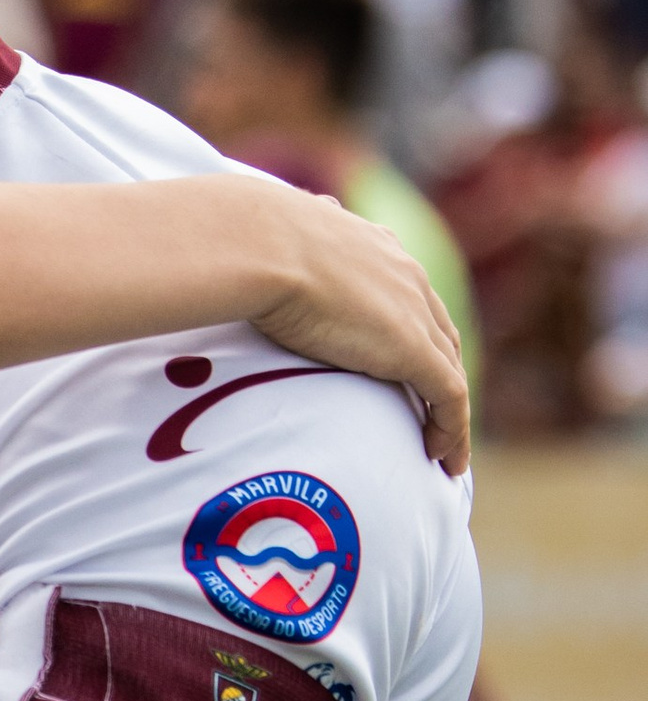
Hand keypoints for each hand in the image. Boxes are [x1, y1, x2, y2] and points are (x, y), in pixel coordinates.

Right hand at [242, 194, 470, 471]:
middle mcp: (405, 275)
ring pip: (450, 369)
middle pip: (440, 331)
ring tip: (445, 450)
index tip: (405, 363)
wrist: (261, 245)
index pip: (407, 294)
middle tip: (436, 411)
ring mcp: (413, 312)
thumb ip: (273, 249)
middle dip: (442, 369)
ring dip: (452, 411)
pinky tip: (443, 460)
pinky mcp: (412, 349)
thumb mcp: (269, 243)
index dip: (414, 330)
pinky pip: (449, 397)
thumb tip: (245, 240)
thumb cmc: (250, 243)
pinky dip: (454, 430)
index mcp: (373, 247)